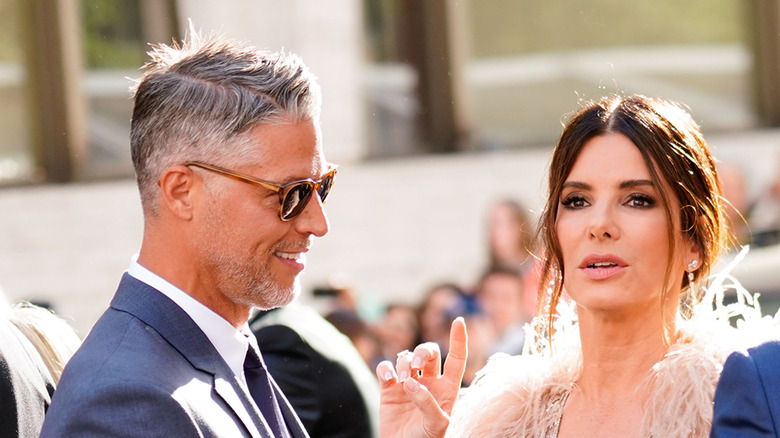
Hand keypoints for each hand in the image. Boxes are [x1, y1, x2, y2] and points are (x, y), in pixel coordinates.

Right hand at [375, 317, 467, 437]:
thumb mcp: (436, 425)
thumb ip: (428, 403)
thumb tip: (412, 383)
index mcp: (447, 388)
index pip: (456, 358)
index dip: (458, 339)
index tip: (458, 321)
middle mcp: (429, 382)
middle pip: (429, 352)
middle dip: (423, 351)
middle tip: (416, 364)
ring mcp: (408, 383)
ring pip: (407, 357)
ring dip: (404, 364)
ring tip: (401, 382)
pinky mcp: (389, 388)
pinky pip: (386, 367)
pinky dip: (386, 368)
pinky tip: (388, 378)